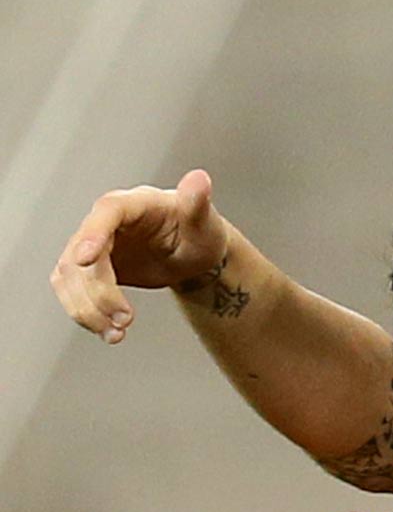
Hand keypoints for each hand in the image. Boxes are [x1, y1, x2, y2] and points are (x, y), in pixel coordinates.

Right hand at [50, 169, 230, 342]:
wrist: (193, 255)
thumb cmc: (200, 232)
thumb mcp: (204, 223)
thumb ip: (197, 203)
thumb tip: (200, 178)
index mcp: (132, 205)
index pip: (105, 213)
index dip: (92, 233)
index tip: (85, 259)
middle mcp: (105, 223)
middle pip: (82, 254)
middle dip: (98, 290)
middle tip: (125, 320)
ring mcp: (91, 246)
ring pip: (70, 276)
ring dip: (87, 308)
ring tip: (118, 333)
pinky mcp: (88, 269)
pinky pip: (73, 291)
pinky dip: (85, 314)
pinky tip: (109, 332)